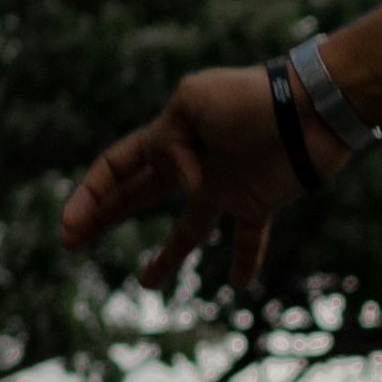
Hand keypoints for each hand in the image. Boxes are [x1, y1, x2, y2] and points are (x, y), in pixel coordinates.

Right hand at [61, 62, 335, 294]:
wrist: (311, 107)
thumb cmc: (252, 97)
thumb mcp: (195, 102)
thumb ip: (172, 143)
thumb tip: (186, 184)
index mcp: (169, 136)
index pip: (117, 167)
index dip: (91, 195)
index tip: (71, 227)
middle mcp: (192, 165)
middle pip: (137, 197)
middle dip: (103, 218)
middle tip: (72, 243)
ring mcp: (224, 186)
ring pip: (187, 229)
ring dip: (166, 257)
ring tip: (146, 284)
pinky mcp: (258, 202)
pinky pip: (247, 237)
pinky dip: (243, 260)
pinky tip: (236, 284)